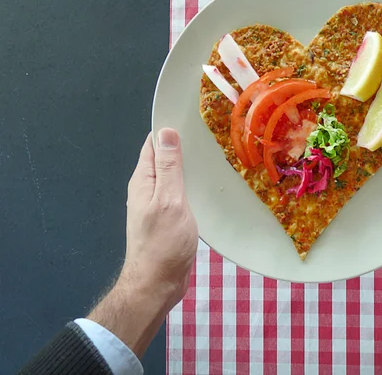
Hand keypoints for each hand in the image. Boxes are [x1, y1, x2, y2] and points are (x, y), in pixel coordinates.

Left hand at [89, 129, 197, 357]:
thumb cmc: (163, 242)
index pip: (153, 144)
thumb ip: (168, 167)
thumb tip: (166, 132)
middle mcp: (146, 190)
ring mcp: (156, 205)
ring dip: (189, 168)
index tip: (194, 119)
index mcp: (143, 181)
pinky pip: (179, 194)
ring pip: (173, 177)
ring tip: (215, 158)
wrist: (157, 284)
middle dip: (183, 147)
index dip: (169, 130)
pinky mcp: (168, 219)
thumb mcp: (169, 200)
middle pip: (163, 159)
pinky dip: (192, 187)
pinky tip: (209, 188)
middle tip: (212, 138)